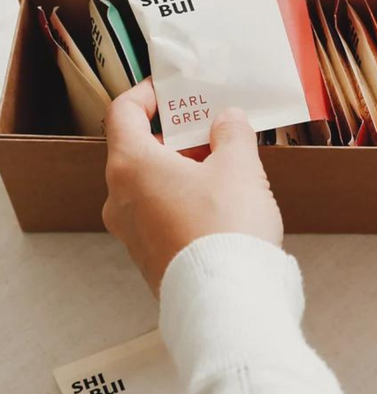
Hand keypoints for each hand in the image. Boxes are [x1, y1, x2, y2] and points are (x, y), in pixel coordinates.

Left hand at [102, 79, 282, 294]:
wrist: (228, 304)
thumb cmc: (226, 230)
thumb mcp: (239, 167)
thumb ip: (232, 133)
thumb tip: (228, 120)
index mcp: (131, 166)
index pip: (123, 113)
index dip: (146, 94)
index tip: (171, 89)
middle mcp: (120, 199)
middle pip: (140, 149)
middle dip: (178, 133)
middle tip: (213, 126)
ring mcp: (132, 232)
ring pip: (152, 183)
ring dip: (185, 167)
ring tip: (226, 164)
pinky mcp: (150, 257)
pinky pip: (161, 212)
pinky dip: (184, 196)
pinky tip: (222, 202)